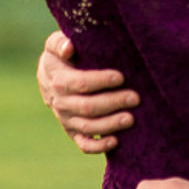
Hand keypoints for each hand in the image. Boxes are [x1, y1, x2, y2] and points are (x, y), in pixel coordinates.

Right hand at [40, 30, 136, 153]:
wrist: (52, 74)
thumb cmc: (63, 54)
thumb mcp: (55, 43)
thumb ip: (59, 43)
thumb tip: (69, 47)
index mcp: (57, 80)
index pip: (78, 83)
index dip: (99, 81)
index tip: (120, 77)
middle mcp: (59, 102)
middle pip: (86, 107)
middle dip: (112, 102)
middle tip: (135, 97)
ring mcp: (66, 118)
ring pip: (87, 127)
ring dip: (109, 124)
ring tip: (131, 119)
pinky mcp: (73, 130)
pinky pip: (83, 143)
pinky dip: (98, 146)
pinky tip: (116, 142)